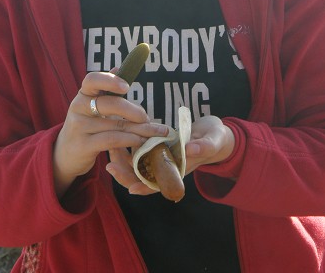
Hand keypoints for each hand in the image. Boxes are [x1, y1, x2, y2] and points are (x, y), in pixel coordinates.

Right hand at [53, 71, 167, 197]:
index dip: (110, 80)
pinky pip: (112, 140)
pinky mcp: (84, 145)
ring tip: (154, 132)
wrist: (66, 153)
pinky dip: (130, 140)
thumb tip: (119, 68)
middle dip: (133, 111)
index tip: (127, 86)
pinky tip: (140, 141)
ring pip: (115, 125)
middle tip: (146, 117)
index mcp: (83, 94)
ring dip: (139, 129)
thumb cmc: (86, 125)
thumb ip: (106, 89)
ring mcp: (79, 126)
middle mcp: (78, 107)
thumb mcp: (91, 105)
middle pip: (109, 104)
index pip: (92, 80)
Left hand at [106, 115, 234, 195]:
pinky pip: (139, 150)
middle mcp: (167, 166)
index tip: (130, 189)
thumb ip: (203, 146)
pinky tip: (118, 137)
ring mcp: (161, 157)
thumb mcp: (213, 140)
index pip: (159, 184)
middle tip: (110, 166)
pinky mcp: (157, 146)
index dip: (144, 188)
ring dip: (123, 159)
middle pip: (143, 176)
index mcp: (179, 169)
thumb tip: (190, 149)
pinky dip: (128, 146)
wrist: (214, 134)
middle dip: (126, 174)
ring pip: (137, 164)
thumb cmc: (215, 139)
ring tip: (109, 150)